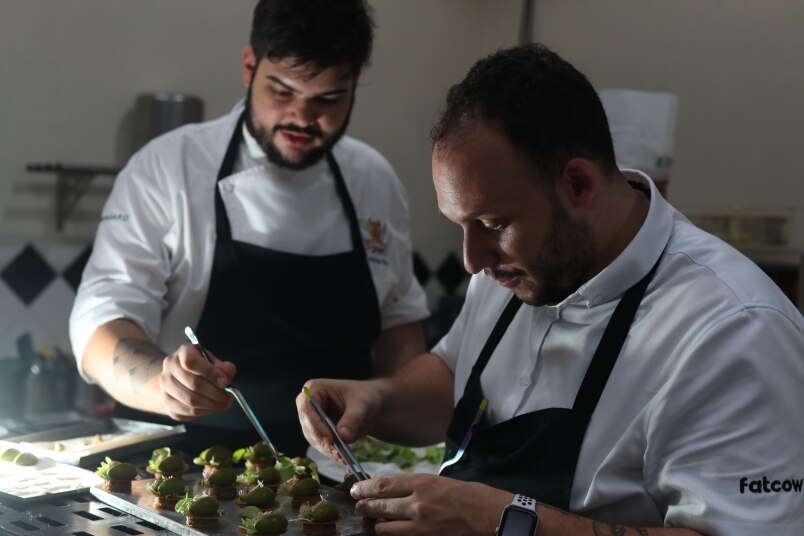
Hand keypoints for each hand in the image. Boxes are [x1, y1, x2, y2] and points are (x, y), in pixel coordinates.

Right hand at [158, 342, 235, 419]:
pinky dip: (205, 411)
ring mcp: (165, 387)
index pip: (191, 361)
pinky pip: (188, 412)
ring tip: (224, 403)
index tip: (225, 381)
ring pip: (191, 401)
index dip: (210, 372)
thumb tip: (228, 371)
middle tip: (229, 396)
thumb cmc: (199, 367)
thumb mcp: (212, 361)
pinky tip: (213, 407)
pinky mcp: (167, 404)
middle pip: (194, 383)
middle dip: (216, 393)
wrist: (178, 378)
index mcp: (182, 352)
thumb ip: (222, 366)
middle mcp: (170, 368)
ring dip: (212, 404)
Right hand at [296, 378, 382, 462]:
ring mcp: (313, 420)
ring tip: (343, 458)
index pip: (307, 407)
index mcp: (314, 389)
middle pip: (309, 426)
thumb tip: (343, 436)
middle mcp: (308, 405)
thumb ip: (352, 418)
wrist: (372, 405)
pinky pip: (322, 446)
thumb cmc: (366, 396)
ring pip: (314, 439)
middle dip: (323, 441)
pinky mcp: (320, 434)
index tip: (329, 438)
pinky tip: (343, 459)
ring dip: (327, 450)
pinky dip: (332, 453)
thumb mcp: (362, 404)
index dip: (315, 423)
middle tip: (338, 453)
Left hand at [351, 473, 509, 535]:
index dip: (365, 488)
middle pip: (379, 506)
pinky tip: (392, 532)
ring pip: (384, 527)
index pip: (383, 485)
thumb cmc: (468, 495)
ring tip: (376, 522)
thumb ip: (414, 486)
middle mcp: (417, 502)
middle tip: (359, 507)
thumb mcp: (439, 481)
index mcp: (421, 482)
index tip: (356, 490)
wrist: (489, 515)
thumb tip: (391, 491)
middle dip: (364, 507)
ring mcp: (420, 525)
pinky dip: (393, 535)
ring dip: (378, 525)